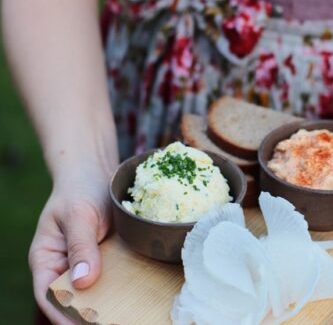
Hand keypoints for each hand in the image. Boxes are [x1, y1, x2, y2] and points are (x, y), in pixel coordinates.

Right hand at [29, 172, 111, 323]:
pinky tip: (137, 296)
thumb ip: (80, 245)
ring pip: (94, 292)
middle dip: (88, 314)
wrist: (97, 173)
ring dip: (108, 304)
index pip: (48, 294)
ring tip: (125, 315)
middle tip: (112, 321)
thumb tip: (84, 281)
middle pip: (72, 299)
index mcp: (46, 259)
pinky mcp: (107, 258)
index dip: (62, 314)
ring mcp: (87, 263)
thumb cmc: (80, 189)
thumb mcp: (78, 214)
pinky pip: (113, 277)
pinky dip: (121, 287)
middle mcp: (65, 266)